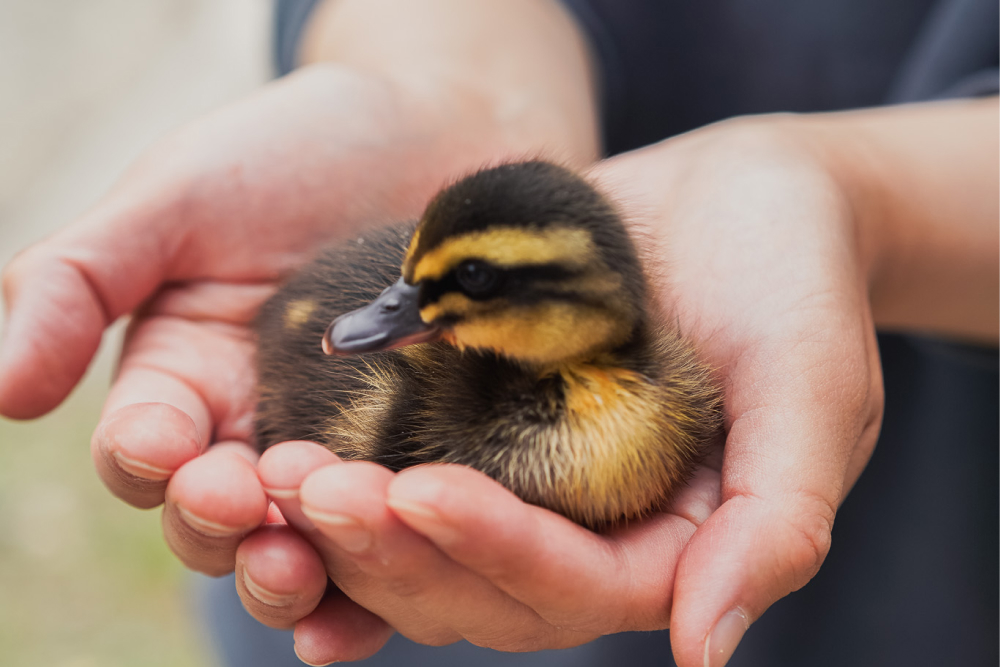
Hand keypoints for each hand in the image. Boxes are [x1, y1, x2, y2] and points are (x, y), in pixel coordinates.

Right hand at [0, 63, 525, 578]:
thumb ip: (78, 281)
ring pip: (298, 540)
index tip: (170, 447)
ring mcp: (333, 446)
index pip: (140, 450)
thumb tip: (6, 393)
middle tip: (245, 509)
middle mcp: (248, 427)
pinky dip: (383, 559)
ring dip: (295, 562)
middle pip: (213, 519)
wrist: (419, 138)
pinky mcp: (411, 453)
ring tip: (310, 557)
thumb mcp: (171, 200)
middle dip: (218, 526)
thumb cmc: (287, 157)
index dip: (145, 459)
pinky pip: (391, 524)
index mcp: (179, 377)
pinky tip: (393, 573)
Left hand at [240, 115, 884, 666]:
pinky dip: (349, 470)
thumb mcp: (812, 390)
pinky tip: (280, 446)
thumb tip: (705, 654)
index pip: (577, 586)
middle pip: (479, 586)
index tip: (421, 494)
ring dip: (348, 522)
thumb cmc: (795, 279)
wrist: (741, 191)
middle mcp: (589, 525)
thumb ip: (777, 521)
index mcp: (670, 541)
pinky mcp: (482, 421)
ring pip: (424, 545)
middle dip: (393, 547)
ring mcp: (529, 476)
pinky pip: (406, 466)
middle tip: (308, 487)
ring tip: (274, 469)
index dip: (497, 552)